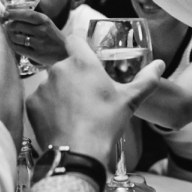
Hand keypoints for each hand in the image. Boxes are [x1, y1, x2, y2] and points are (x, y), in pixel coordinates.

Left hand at [3, 9, 68, 66]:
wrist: (65, 54)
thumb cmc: (53, 38)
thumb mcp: (47, 24)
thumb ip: (33, 19)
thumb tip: (12, 14)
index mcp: (45, 21)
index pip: (26, 14)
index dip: (13, 13)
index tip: (5, 13)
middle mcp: (42, 31)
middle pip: (17, 25)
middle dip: (9, 25)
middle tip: (7, 25)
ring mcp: (39, 43)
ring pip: (16, 37)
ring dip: (10, 36)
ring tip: (12, 35)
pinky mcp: (36, 54)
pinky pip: (18, 48)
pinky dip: (13, 45)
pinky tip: (15, 43)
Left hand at [27, 36, 163, 165]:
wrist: (78, 152)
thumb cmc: (105, 124)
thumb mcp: (130, 101)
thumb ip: (146, 80)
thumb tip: (159, 65)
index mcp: (83, 63)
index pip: (75, 39)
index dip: (79, 45)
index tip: (86, 56)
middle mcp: (60, 69)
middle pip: (66, 65)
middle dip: (75, 76)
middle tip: (87, 95)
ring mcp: (43, 86)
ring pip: (53, 82)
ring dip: (61, 91)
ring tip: (75, 111)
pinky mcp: (32, 103)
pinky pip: (41, 99)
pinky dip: (49, 107)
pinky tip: (62, 120)